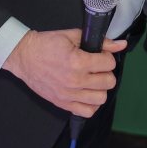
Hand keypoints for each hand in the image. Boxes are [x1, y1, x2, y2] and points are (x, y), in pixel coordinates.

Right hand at [2, 28, 127, 117]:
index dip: (107, 57)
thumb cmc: (47, 44)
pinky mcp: (63, 104)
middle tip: (97, 67)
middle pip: (108, 82)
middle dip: (106, 72)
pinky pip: (87, 112)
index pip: (109, 63)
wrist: (25, 57)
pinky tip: (86, 93)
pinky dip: (91, 104)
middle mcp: (75, 81)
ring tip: (92, 80)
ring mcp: (69, 95)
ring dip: (100, 88)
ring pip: (101, 99)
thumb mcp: (73, 35)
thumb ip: (100, 41)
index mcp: (78, 62)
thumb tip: (121, 44)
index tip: (100, 55)